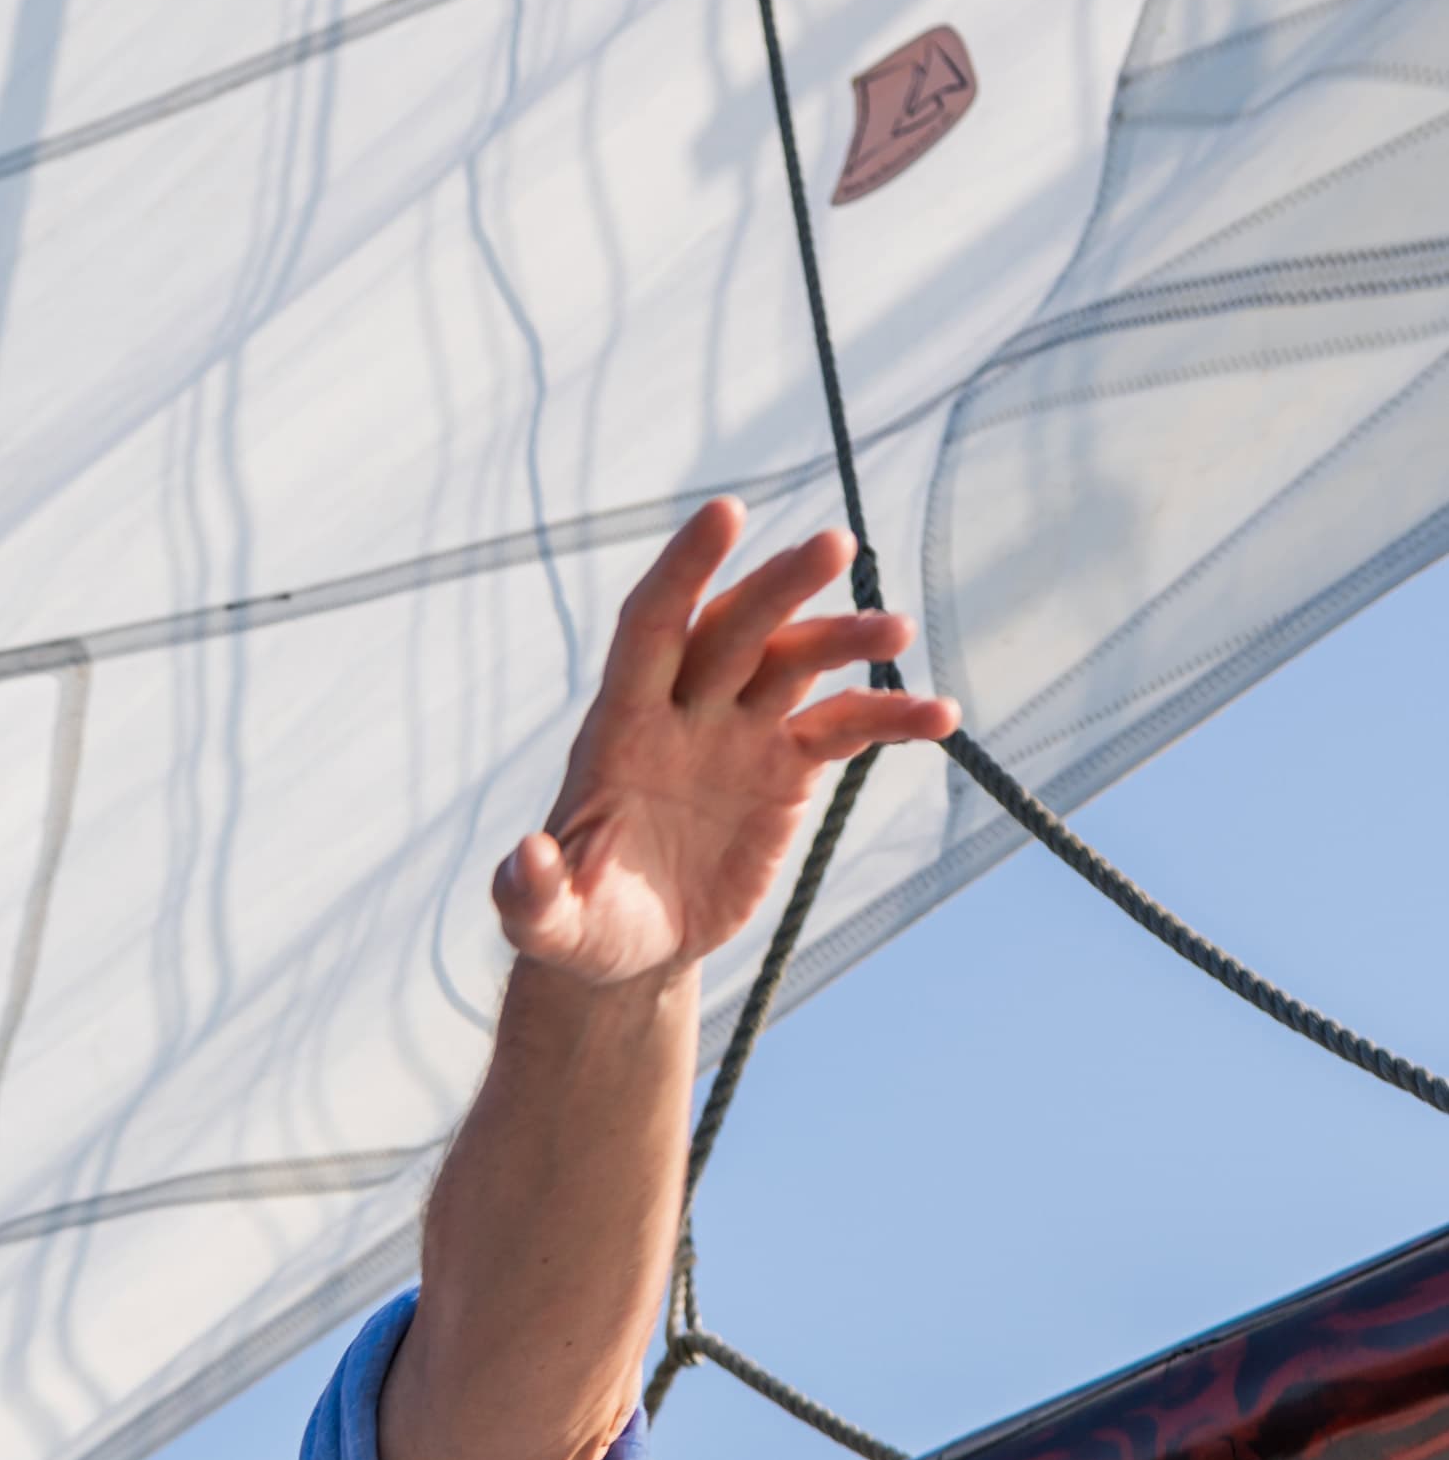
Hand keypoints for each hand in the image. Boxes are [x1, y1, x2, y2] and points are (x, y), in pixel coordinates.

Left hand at [491, 496, 955, 984]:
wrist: (634, 948)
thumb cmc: (581, 926)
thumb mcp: (550, 923)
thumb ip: (531, 894)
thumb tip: (521, 864)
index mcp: (622, 729)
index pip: (651, 626)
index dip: (684, 569)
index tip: (725, 511)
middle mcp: (684, 713)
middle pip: (736, 629)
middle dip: (781, 586)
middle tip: (834, 546)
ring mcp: (740, 735)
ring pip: (797, 662)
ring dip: (845, 638)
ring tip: (896, 629)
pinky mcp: (786, 770)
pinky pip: (845, 726)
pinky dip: (890, 716)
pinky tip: (938, 718)